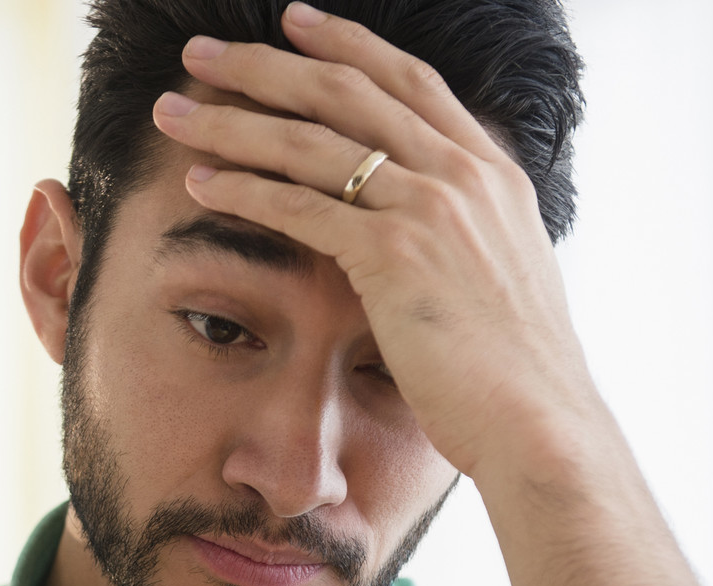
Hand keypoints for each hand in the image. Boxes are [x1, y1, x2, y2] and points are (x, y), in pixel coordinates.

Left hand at [150, 3, 610, 481]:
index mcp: (491, 171)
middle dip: (265, 64)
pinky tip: (200, 182)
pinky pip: (301, 206)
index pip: (409, 80)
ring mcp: (430, 208)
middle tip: (200, 53)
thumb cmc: (513, 371)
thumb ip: (465, 235)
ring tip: (173, 112)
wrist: (539, 419)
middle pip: (346, 92)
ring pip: (311, 142)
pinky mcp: (394, 255)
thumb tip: (434, 235)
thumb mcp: (501, 277)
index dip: (346, 45)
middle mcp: (462, 174)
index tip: (292, 20)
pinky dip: (244, 189)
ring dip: (232, 121)